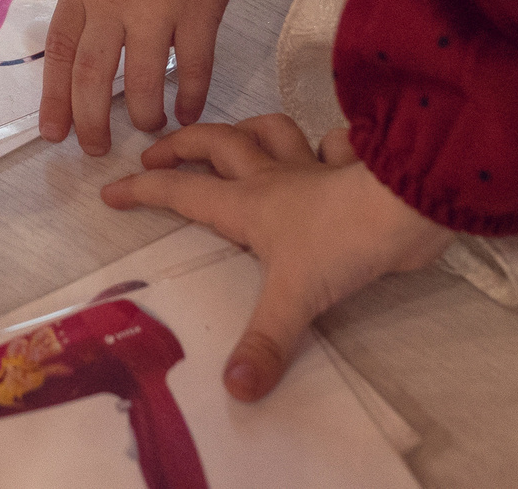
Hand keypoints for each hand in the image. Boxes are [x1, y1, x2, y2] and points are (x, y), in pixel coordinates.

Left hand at [14, 0, 252, 153]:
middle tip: (93, 150)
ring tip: (146, 132)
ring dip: (143, 113)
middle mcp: (114, 4)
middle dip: (90, 120)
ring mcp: (158, 11)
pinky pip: (194, 66)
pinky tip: (187, 114)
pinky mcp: (201, 12)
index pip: (60, 51)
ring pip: (143, 80)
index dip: (54, 96)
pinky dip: (190, 95)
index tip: (52, 132)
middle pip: (93, 76)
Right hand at [103, 117, 451, 399]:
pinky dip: (324, 143)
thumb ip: (264, 342)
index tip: (112, 191)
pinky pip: (332, 144)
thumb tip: (234, 389)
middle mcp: (273, 178)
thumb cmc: (341, 242)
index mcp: (247, 204)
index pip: (183, 193)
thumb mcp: (295, 297)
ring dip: (244, 129)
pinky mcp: (351, 171)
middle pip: (216, 144)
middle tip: (156, 150)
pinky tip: (323, 152)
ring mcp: (313, 169)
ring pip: (269, 131)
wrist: (405, 207)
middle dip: (181, 144)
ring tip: (230, 136)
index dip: (144, 190)